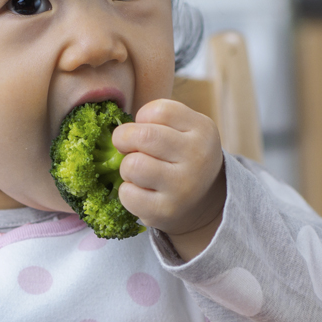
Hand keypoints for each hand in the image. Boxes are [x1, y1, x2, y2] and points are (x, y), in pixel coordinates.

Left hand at [113, 99, 225, 259]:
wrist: (202, 202)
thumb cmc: (182, 157)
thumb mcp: (185, 130)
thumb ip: (157, 121)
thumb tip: (119, 134)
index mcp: (203, 130)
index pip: (159, 111)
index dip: (143, 117)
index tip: (146, 128)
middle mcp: (198, 157)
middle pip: (143, 136)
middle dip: (124, 139)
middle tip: (128, 147)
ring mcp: (183, 187)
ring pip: (132, 165)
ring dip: (127, 167)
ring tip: (138, 172)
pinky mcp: (165, 211)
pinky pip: (127, 194)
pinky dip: (127, 191)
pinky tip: (142, 191)